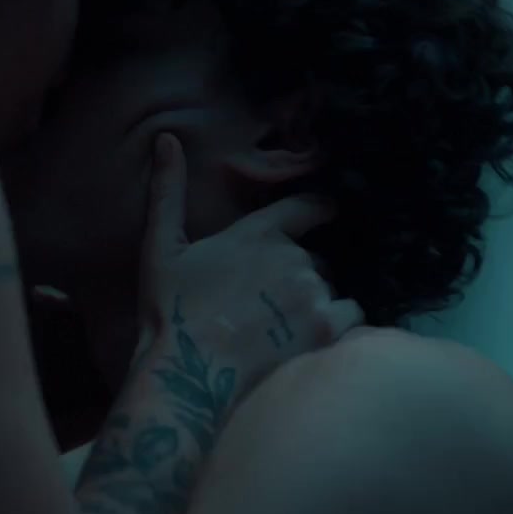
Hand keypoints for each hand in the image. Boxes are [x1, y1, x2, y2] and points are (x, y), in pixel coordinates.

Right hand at [135, 133, 363, 397]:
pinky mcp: (326, 329)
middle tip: (275, 302)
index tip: (327, 214)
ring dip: (319, 302)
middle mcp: (294, 257)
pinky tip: (314, 338)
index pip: (308, 206)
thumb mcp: (161, 247)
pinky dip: (338, 325)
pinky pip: (351, 317)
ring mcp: (313, 293)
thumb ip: (168, 191)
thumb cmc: (170, 311)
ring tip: (288, 327)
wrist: (187, 373)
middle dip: (304, 274)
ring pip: (333, 289)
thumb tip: (166, 139)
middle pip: (318, 259)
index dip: (320, 210)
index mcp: (259, 233)